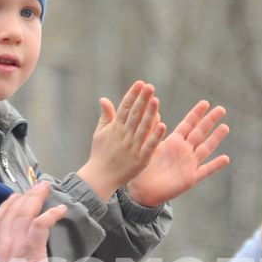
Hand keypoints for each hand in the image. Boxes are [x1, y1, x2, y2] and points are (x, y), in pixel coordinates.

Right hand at [78, 81, 162, 198]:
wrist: (100, 178)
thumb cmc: (100, 154)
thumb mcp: (99, 133)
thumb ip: (106, 116)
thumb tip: (104, 99)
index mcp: (115, 128)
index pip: (125, 107)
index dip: (133, 94)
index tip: (140, 83)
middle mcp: (124, 135)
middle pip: (135, 114)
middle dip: (142, 99)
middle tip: (150, 86)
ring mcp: (132, 147)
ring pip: (143, 127)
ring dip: (150, 113)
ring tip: (156, 100)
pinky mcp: (140, 159)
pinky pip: (149, 146)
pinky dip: (155, 136)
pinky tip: (162, 125)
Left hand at [127, 100, 229, 207]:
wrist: (143, 190)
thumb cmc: (143, 168)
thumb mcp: (147, 146)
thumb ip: (151, 131)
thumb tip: (151, 112)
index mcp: (174, 141)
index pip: (188, 124)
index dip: (196, 114)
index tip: (205, 102)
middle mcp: (184, 150)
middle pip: (200, 132)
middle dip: (210, 121)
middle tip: (221, 109)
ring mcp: (189, 164)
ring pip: (205, 148)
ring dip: (215, 138)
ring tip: (225, 127)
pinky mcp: (190, 178)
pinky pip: (205, 170)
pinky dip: (215, 165)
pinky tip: (226, 158)